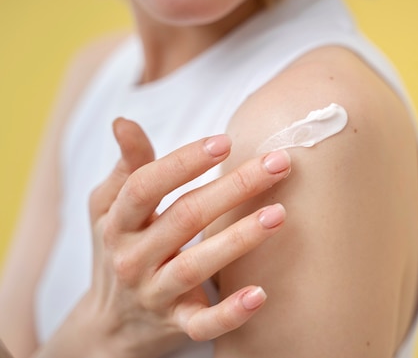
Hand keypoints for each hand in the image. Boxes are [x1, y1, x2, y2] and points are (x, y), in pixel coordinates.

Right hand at [34, 119, 290, 357]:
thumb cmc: (118, 249)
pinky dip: (230, 312)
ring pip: (196, 265)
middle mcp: (133, 258)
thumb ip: (128, 167)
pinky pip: (202, 323)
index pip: (146, 186)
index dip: (184, 162)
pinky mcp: (176, 325)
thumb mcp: (109, 208)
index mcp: (118, 223)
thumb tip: (123, 121)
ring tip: (279, 213)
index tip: (225, 141)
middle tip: (278, 163)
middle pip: (185, 217)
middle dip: (234, 187)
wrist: (109, 324)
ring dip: (239, 239)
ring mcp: (154, 294)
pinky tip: (260, 294)